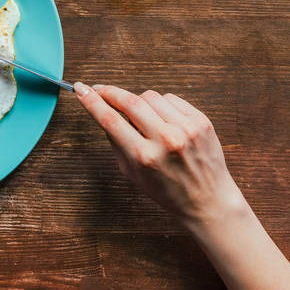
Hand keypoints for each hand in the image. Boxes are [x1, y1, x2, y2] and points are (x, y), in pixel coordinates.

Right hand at [75, 84, 289, 289]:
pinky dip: (161, 104)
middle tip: (99, 89)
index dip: (92, 101)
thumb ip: (117, 142)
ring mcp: (185, 129)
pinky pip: (171, 99)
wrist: (207, 200)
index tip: (81, 89)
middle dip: (110, 92)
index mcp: (144, 157)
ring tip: (141, 117)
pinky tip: (162, 118)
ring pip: (151, 96)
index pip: (111, 120)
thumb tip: (103, 111)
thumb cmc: (167, 191)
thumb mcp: (132, 173)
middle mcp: (165, 140)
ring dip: (139, 101)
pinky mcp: (201, 121)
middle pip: (130, 101)